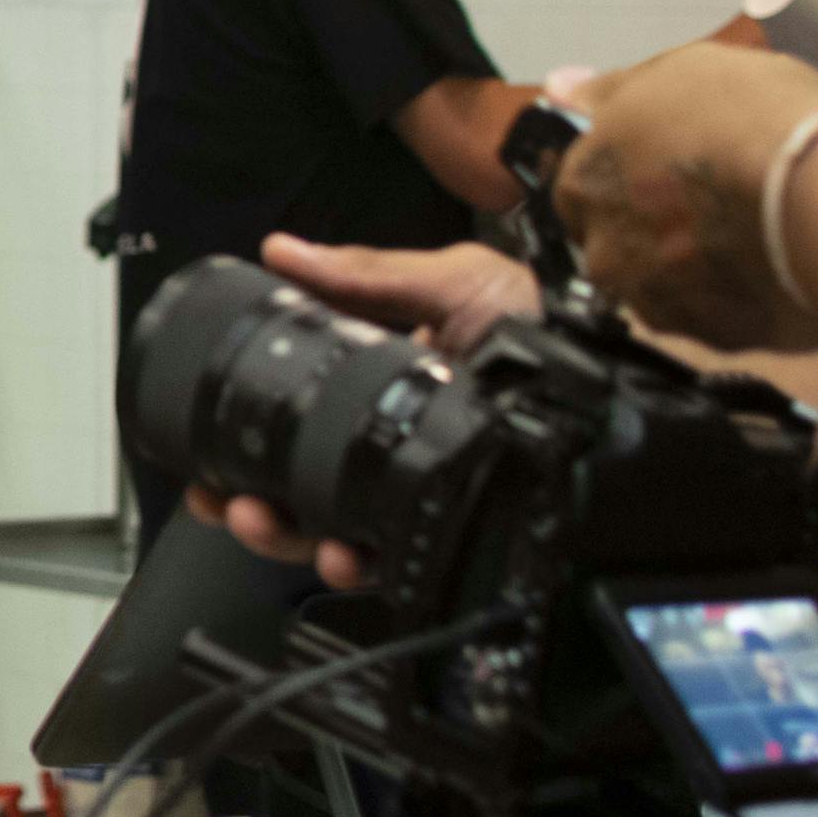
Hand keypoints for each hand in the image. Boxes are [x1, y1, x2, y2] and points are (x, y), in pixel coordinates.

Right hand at [188, 234, 549, 588]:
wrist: (616, 379)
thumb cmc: (547, 322)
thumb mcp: (454, 280)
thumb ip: (367, 273)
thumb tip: (284, 252)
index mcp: (380, 382)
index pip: (294, 412)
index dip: (242, 431)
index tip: (202, 438)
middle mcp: (391, 439)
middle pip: (296, 480)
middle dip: (246, 496)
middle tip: (221, 497)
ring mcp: (420, 486)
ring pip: (329, 527)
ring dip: (283, 533)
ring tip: (263, 520)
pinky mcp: (454, 525)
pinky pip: (393, 558)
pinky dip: (355, 564)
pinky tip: (343, 554)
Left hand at [553, 43, 817, 351]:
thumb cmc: (761, 125)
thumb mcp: (684, 72)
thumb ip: (612, 90)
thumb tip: (561, 88)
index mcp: (584, 180)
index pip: (582, 186)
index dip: (630, 175)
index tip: (673, 169)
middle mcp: (603, 250)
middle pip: (617, 242)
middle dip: (655, 227)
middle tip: (717, 202)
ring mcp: (656, 302)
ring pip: (664, 285)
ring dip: (694, 267)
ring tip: (755, 234)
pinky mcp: (713, 340)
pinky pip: (716, 318)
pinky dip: (737, 298)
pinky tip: (773, 268)